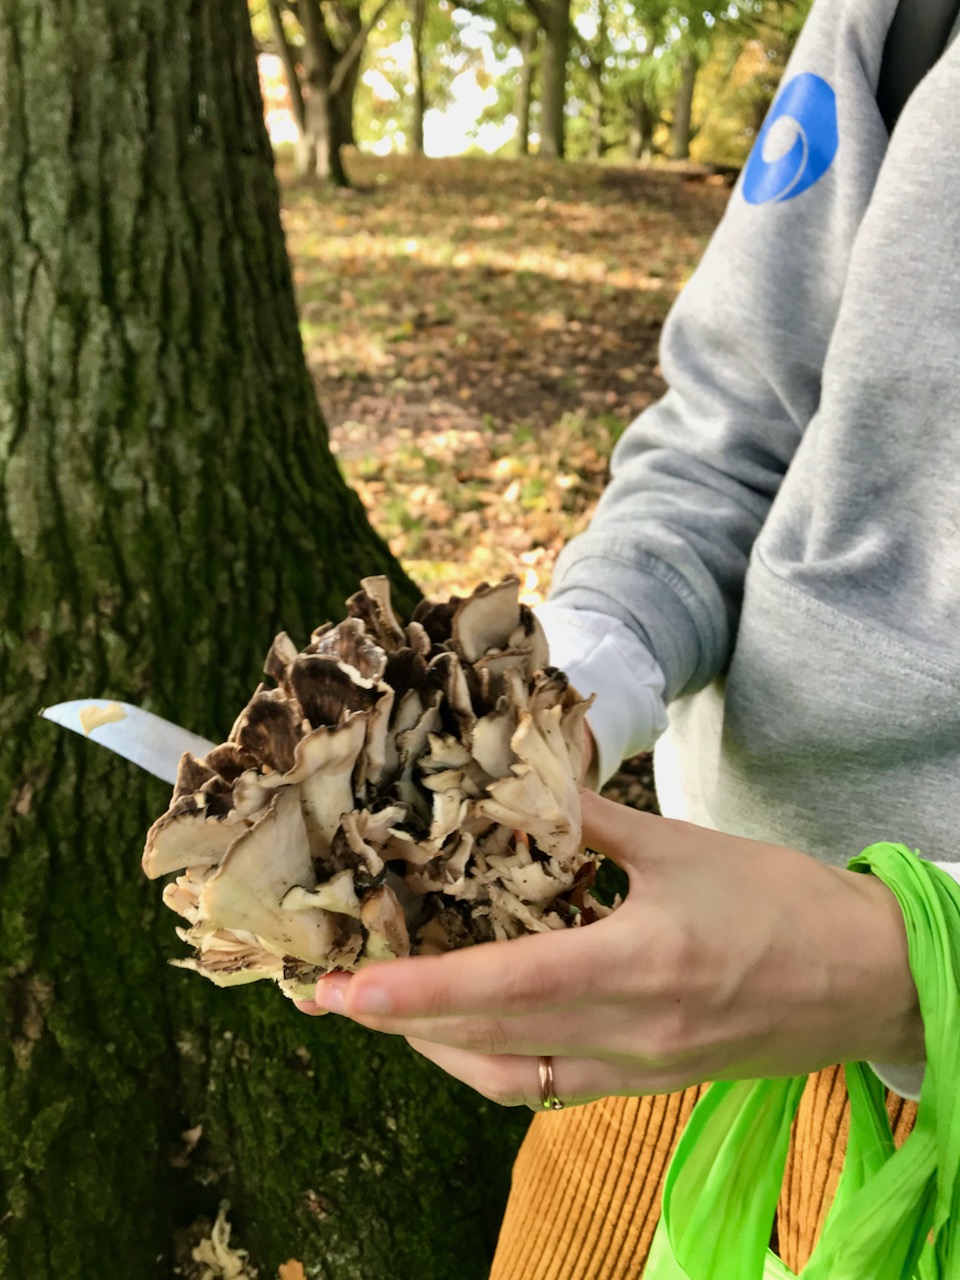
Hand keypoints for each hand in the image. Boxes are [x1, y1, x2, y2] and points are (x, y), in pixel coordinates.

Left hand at [297, 792, 922, 1107]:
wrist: (869, 978)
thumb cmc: (784, 901)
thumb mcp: (684, 846)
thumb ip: (595, 824)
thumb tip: (528, 791)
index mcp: (640, 961)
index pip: (507, 984)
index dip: (420, 990)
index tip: (347, 993)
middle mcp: (631, 1029)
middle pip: (491, 1038)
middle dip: (404, 1021)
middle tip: (337, 997)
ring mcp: (639, 1067)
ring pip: (513, 1076)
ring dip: (442, 1049)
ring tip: (393, 1014)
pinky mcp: (649, 1082)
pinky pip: (552, 1089)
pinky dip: (497, 1065)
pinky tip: (472, 1034)